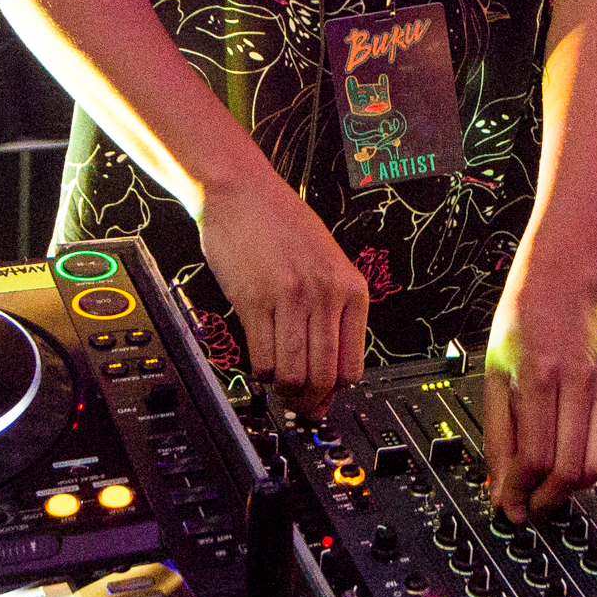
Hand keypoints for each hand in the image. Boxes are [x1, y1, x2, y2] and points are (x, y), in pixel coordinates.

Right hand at [196, 167, 367, 414]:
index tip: (322, 399)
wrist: (243, 192)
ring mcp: (292, 298)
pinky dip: (261, 371)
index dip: (335, 392)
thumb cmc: (283, 225)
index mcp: (352, 289)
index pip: (353, 365)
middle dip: (309, 400)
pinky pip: (263, 356)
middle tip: (297, 404)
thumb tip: (327, 366)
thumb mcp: (327, 265)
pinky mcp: (255, 299)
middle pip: (324, 375)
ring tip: (277, 384)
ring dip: (283, 389)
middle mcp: (327, 295)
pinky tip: (260, 362)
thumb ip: (332, 311)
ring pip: (293, 372)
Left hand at [481, 269, 596, 522]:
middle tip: (526, 508)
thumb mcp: (494, 377)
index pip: (535, 457)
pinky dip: (584, 471)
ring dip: (568, 492)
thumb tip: (501, 486)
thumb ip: (498, 436)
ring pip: (594, 467)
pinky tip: (563, 469)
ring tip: (544, 492)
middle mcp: (575, 386)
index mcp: (538, 379)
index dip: (519, 491)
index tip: (507, 506)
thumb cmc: (522, 324)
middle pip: (568, 470)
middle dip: (544, 500)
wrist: (559, 286)